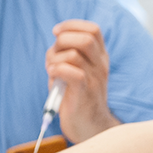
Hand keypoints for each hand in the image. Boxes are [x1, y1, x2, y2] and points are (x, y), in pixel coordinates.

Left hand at [45, 20, 119, 143]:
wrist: (89, 126)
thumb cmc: (76, 97)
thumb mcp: (75, 71)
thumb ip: (66, 55)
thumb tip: (54, 44)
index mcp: (100, 57)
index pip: (93, 30)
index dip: (72, 25)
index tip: (56, 32)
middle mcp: (100, 65)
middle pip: (85, 38)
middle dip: (62, 41)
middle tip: (54, 54)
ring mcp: (95, 78)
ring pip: (73, 55)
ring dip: (54, 59)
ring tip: (51, 71)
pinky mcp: (85, 92)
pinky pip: (71, 72)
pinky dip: (56, 70)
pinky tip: (53, 78)